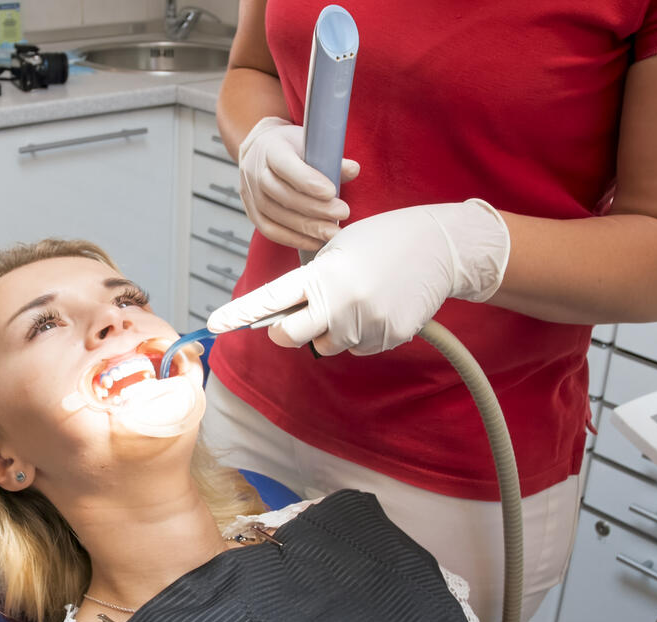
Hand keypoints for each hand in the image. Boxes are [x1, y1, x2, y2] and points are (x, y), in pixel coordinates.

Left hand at [207, 199, 509, 355]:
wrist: (442, 247)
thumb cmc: (384, 240)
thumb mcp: (338, 247)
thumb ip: (311, 280)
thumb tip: (282, 314)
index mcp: (324, 273)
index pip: (273, 298)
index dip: (241, 314)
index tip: (214, 324)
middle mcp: (342, 302)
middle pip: (290, 336)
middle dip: (284, 331)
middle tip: (289, 321)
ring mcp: (366, 323)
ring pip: (326, 345)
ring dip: (330, 330)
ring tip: (356, 298)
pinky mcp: (389, 337)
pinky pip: (359, 347)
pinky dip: (361, 334)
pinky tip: (378, 307)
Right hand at [238, 116, 360, 250]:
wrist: (259, 151)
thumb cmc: (290, 147)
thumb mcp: (309, 143)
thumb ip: (330, 158)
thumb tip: (353, 170)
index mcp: (270, 148)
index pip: (286, 166)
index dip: (308, 181)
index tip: (332, 192)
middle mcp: (255, 171)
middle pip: (283, 195)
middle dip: (315, 208)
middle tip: (342, 213)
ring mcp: (250, 194)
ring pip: (277, 216)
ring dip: (307, 228)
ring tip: (332, 232)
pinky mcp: (252, 212)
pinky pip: (270, 231)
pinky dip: (293, 239)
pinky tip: (315, 241)